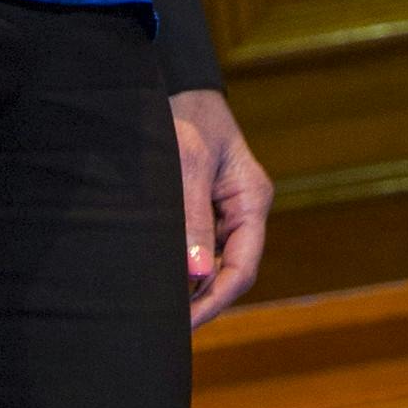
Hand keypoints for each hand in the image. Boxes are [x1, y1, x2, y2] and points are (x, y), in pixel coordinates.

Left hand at [174, 88, 270, 326]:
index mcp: (251, 200)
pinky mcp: (202, 205)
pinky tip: (156, 277)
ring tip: (156, 308)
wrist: (171, 81)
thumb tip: (196, 276)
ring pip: (211, 261)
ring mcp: (223, 209)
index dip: (215, 300)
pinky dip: (179, 264)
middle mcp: (243, 210)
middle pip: (228, 271)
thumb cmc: (184, 114)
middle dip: (200, 300)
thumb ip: (192, 220)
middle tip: (164, 326)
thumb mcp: (188, 164)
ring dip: (188, 285)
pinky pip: (195, 245)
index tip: (185, 324)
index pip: (242, 268)